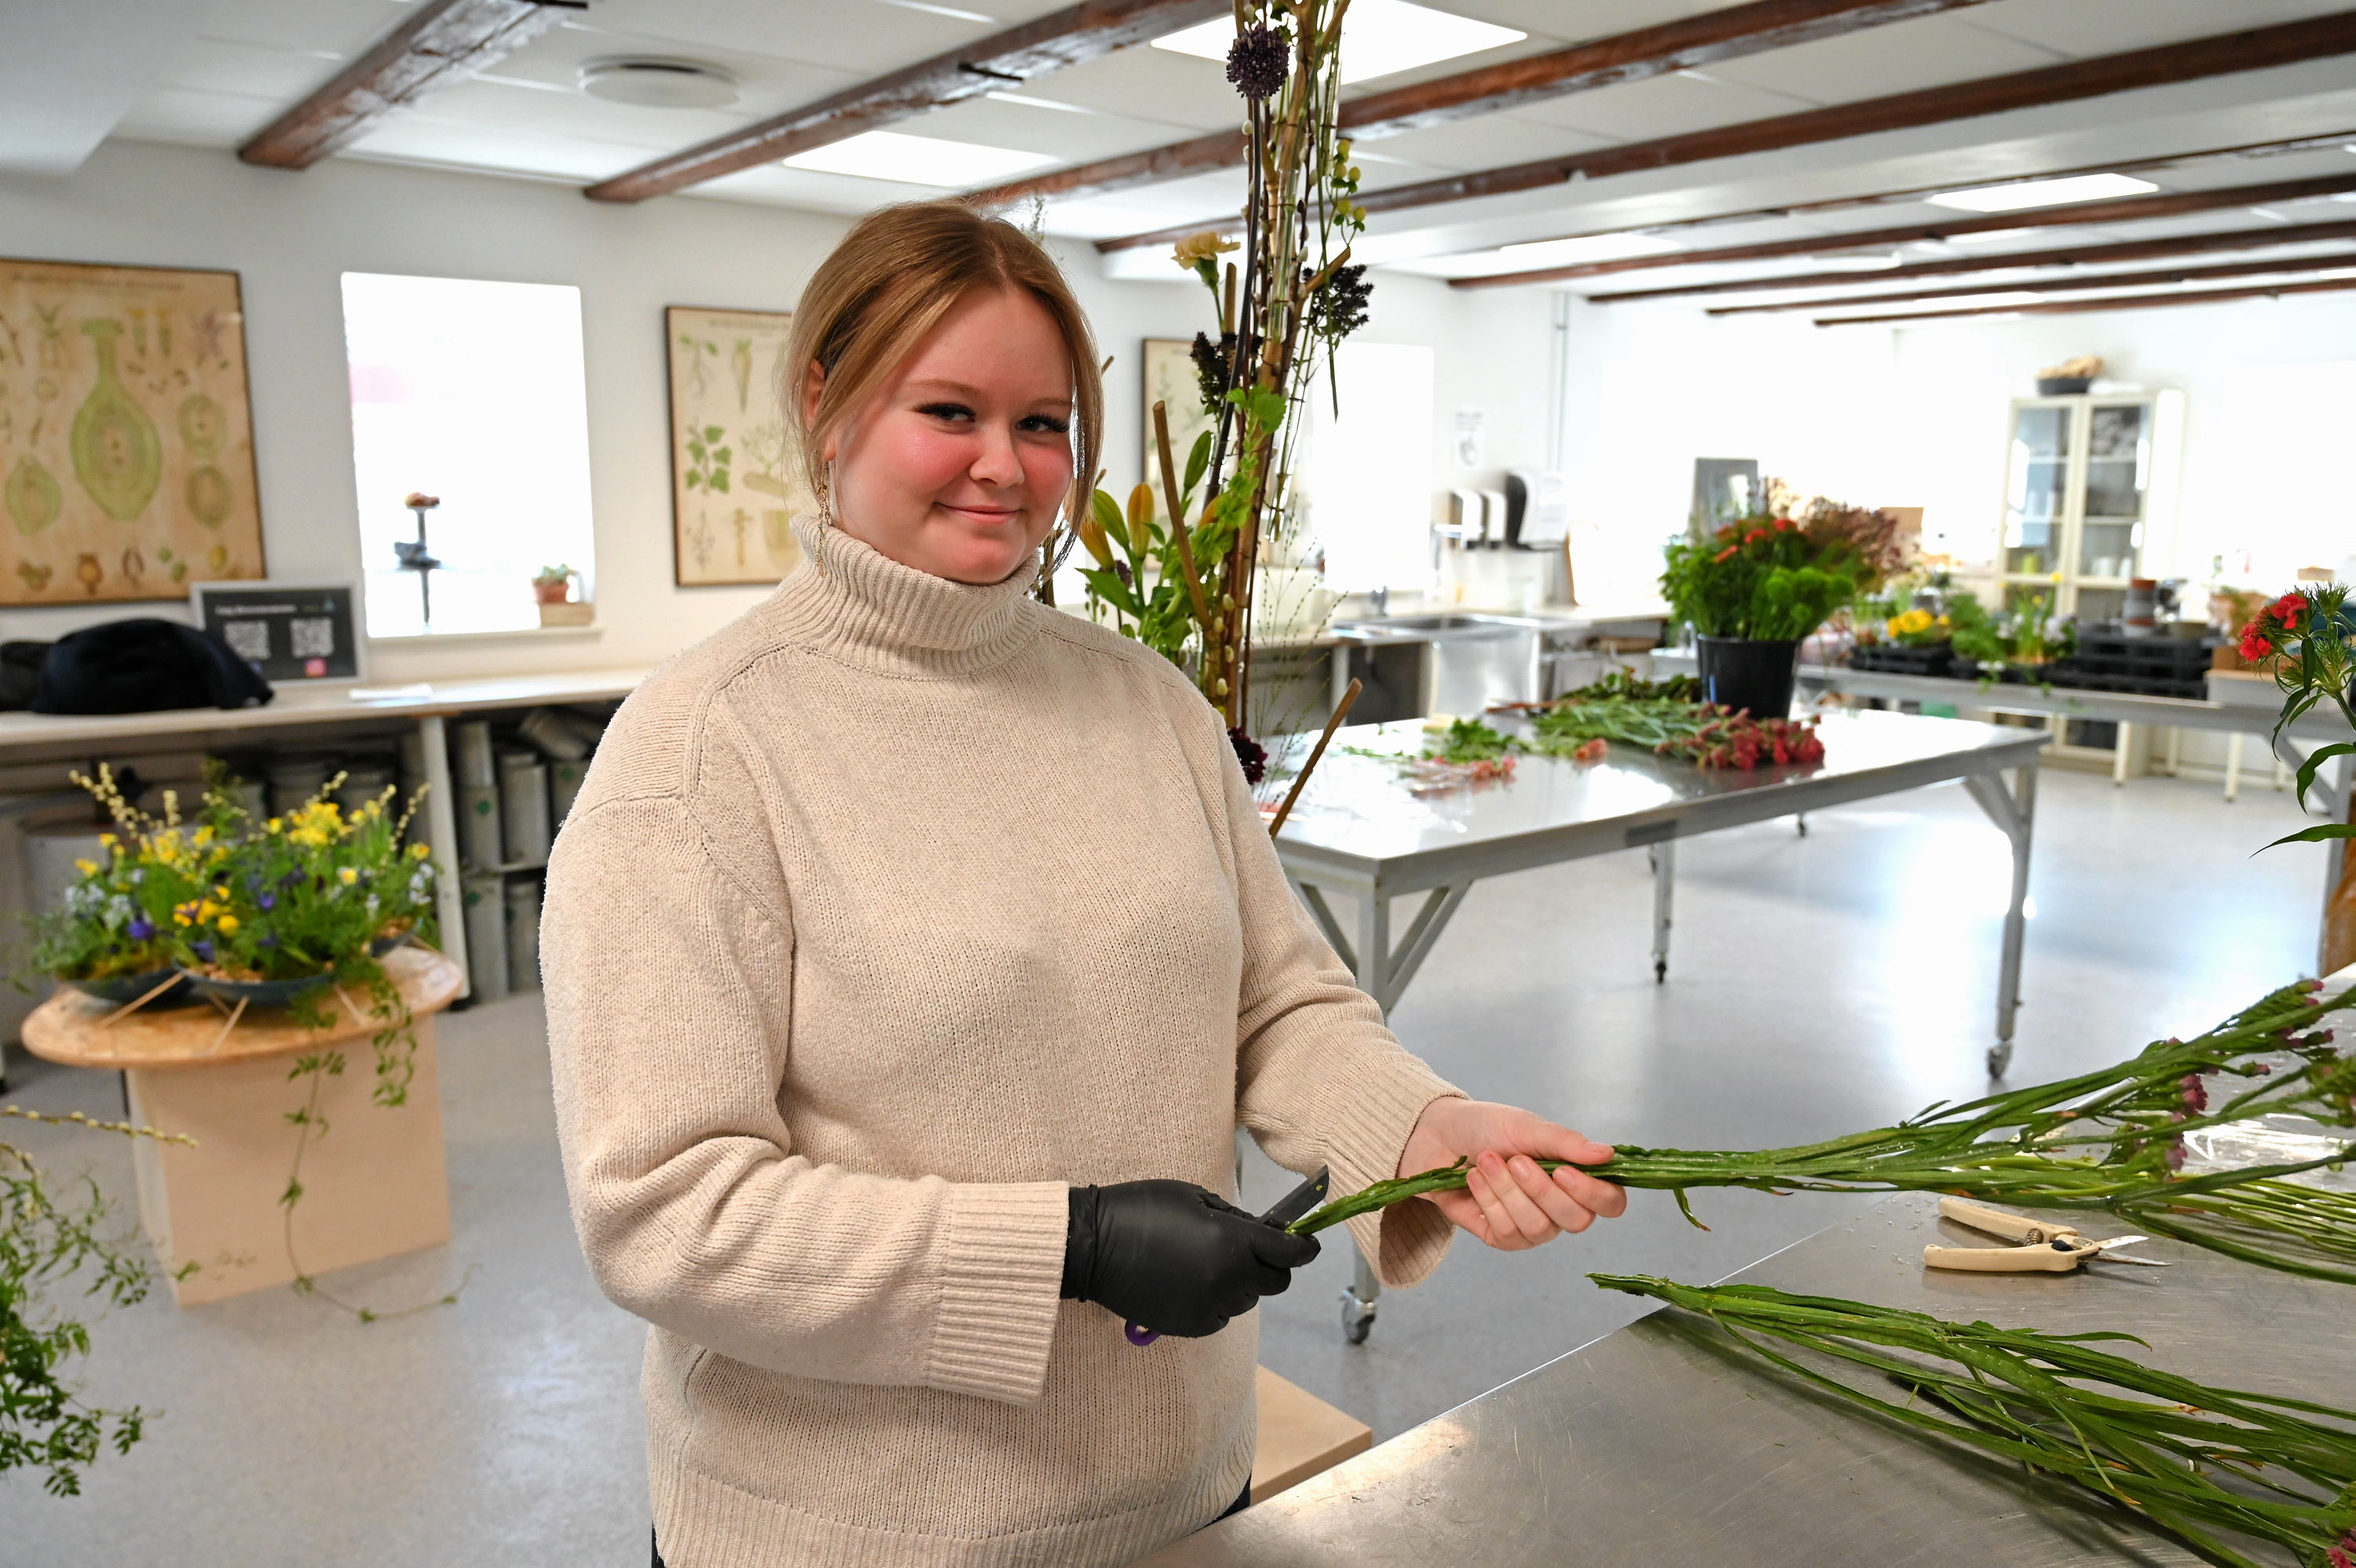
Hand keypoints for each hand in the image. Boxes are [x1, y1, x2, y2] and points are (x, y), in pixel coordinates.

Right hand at [1062, 1180, 1320, 1337]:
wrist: (1093, 1246)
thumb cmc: (1143, 1209)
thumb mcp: (1195, 1198)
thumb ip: (1236, 1219)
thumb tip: (1265, 1234)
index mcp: (1231, 1242)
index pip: (1290, 1254)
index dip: (1303, 1247)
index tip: (1306, 1243)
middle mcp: (1227, 1279)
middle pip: (1275, 1281)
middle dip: (1271, 1265)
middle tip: (1251, 1250)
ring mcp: (1209, 1306)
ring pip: (1248, 1299)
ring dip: (1241, 1283)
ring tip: (1208, 1262)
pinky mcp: (1191, 1326)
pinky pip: (1221, 1315)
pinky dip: (1217, 1301)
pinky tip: (1192, 1282)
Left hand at [1398, 1098, 1624, 1250]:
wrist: (1439, 1136)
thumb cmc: (1487, 1127)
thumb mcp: (1527, 1126)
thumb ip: (1566, 1143)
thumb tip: (1607, 1154)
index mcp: (1576, 1177)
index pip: (1610, 1202)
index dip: (1593, 1193)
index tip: (1562, 1170)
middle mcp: (1560, 1207)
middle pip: (1576, 1220)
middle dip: (1541, 1189)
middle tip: (1515, 1159)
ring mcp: (1532, 1226)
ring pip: (1538, 1227)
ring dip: (1508, 1191)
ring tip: (1487, 1162)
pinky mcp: (1501, 1237)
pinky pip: (1507, 1232)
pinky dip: (1488, 1201)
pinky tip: (1474, 1179)